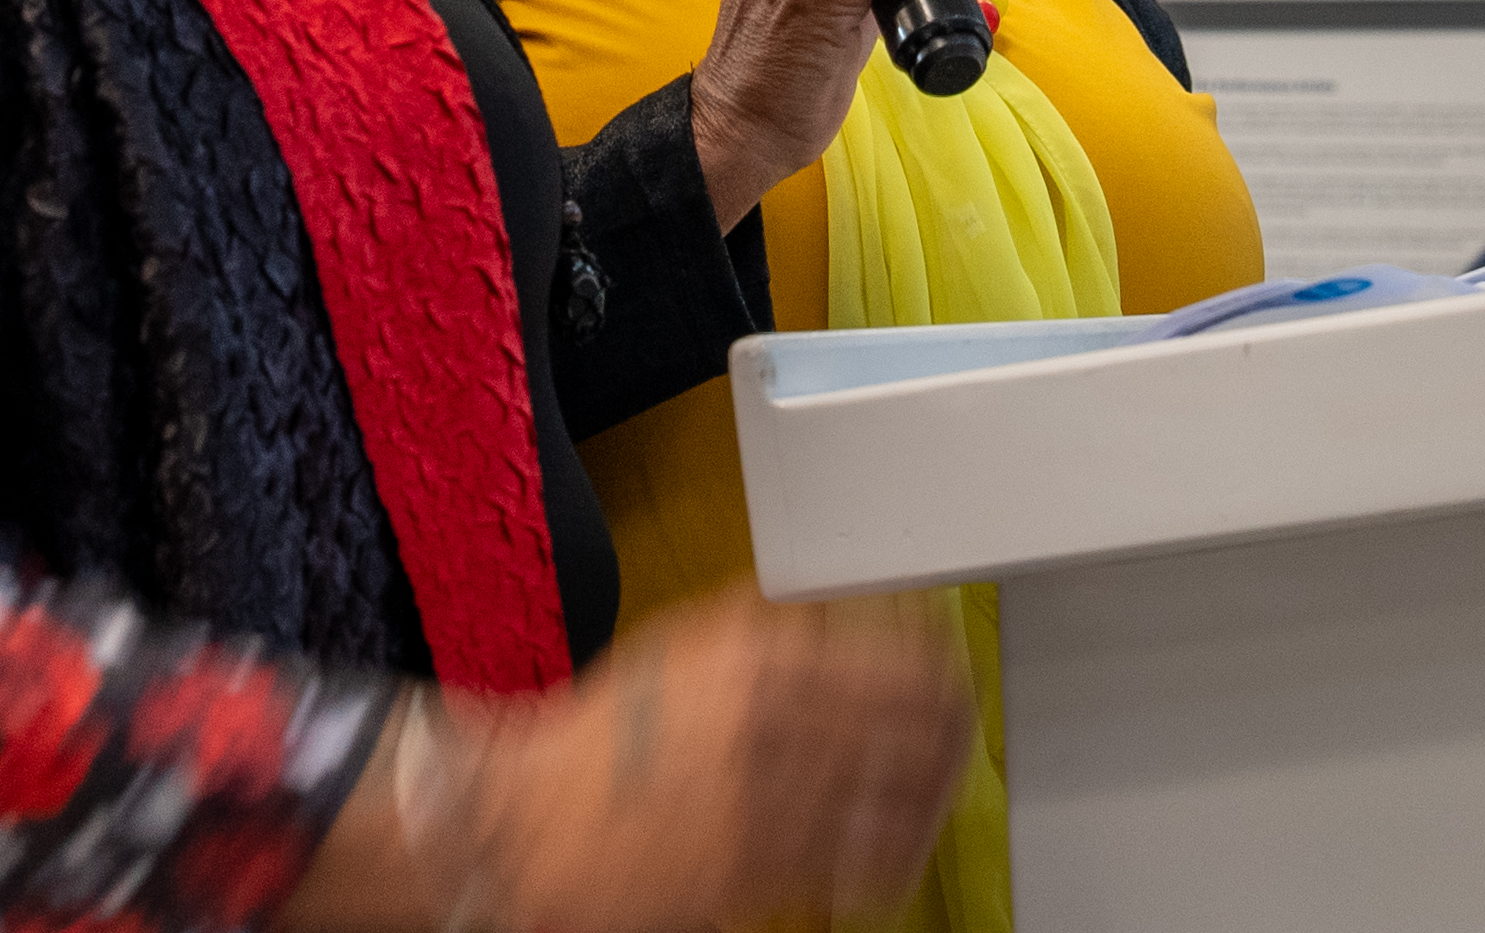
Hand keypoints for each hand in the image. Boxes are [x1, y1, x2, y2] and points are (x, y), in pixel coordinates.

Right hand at [319, 595, 969, 932]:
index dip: (942, 659)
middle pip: (916, 723)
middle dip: (952, 725)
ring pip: (898, 796)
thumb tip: (834, 615)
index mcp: (757, 655)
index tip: (951, 660)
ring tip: (943, 785)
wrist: (523, 820)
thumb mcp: (681, 649)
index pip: (899, 654)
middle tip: (961, 726)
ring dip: (933, 791)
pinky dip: (890, 855)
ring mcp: (772, 800)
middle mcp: (774, 722)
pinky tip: (898, 849)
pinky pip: (857, 862)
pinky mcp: (761, 869)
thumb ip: (760, 630)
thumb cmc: (597, 740)